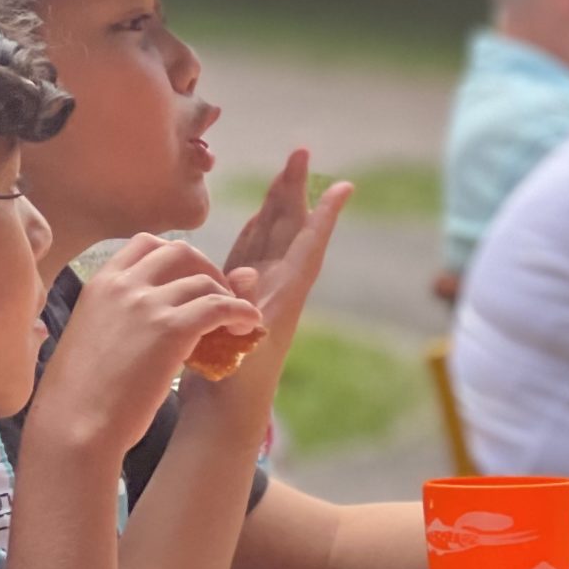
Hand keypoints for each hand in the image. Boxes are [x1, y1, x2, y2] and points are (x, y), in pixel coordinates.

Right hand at [26, 234, 263, 461]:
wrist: (73, 426)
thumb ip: (119, 315)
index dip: (176, 258)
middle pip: (181, 252)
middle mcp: (123, 285)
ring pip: (204, 280)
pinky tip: (249, 326)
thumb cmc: (78, 396)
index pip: (146, 245)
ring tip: (235, 319)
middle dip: (206, 269)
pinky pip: (220, 306)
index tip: (189, 280)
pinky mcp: (171, 329)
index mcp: (100, 284)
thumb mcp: (91, 337)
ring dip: (228, 295)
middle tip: (219, 296)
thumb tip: (155, 311)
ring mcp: (147, 304)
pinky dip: (242, 311)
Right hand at [210, 151, 353, 397]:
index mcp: (282, 297)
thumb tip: (244, 274)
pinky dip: (254, 231)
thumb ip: (240, 307)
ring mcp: (259, 293)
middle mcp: (275, 289)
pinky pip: (250, 254)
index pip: (307, 246)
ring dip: (277, 205)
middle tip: (301, 152)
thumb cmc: (234, 387)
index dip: (324, 217)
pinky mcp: (239, 300)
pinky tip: (256, 218)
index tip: (345, 188)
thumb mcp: (238, 347)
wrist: (223, 416)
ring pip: (270, 237)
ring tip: (284, 175)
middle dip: (294, 191)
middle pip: (287, 229)